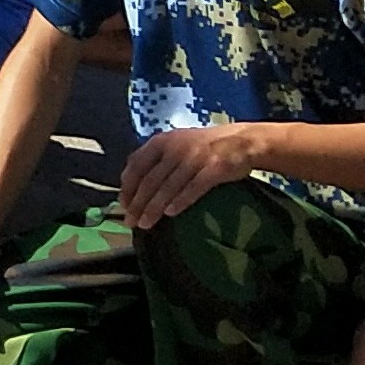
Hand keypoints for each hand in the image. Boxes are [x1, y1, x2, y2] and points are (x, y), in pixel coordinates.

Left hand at [118, 122, 261, 226]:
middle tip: (130, 221)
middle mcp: (175, 148)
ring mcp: (195, 158)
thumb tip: (134, 183)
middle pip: (150, 180)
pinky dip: (181, 201)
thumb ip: (156, 158)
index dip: (127, 186)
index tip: (122, 204)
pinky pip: (193, 188)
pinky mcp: (214, 169)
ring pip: (168, 187)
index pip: (136, 165)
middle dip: (137, 203)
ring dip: (154, 207)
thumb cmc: (204, 146)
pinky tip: (171, 214)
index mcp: (161, 141)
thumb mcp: (175, 143)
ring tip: (145, 223)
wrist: (242, 141)